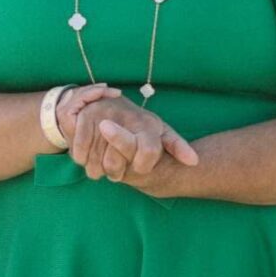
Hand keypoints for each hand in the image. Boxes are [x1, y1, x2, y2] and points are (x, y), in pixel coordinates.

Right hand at [62, 85, 196, 184]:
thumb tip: (195, 161)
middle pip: (116, 162)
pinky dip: (82, 158)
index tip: (141, 170)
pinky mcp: (83, 116)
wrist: (106, 101)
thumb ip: (176, 146)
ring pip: (96, 160)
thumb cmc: (138, 124)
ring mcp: (103, 114)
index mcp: (148, 123)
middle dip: (116, 172)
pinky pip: (80, 151)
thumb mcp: (159, 132)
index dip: (144, 165)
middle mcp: (126, 116)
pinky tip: (87, 159)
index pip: (149, 151)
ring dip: (97, 168)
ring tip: (102, 168)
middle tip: (118, 175)